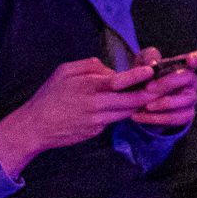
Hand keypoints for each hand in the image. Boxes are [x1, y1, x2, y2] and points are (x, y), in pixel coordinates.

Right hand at [0, 57, 155, 166]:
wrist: (34, 127)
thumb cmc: (48, 96)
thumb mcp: (64, 71)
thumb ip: (89, 66)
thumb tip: (110, 70)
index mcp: (87, 87)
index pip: (120, 80)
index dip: (139, 76)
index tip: (151, 71)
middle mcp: (95, 104)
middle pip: (132, 100)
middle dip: (149, 93)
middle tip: (161, 87)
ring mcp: (97, 120)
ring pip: (127, 112)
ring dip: (138, 104)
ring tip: (146, 96)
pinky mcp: (96, 131)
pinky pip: (114, 120)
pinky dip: (119, 113)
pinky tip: (120, 108)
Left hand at [131, 50, 196, 130]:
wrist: (138, 102)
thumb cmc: (144, 78)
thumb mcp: (141, 65)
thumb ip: (146, 59)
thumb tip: (152, 62)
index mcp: (182, 66)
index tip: (190, 60)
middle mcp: (190, 82)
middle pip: (188, 77)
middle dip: (168, 82)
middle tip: (148, 88)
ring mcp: (190, 99)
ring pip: (186, 100)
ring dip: (164, 103)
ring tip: (145, 106)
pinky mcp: (185, 115)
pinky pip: (177, 118)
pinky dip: (157, 119)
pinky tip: (139, 117)